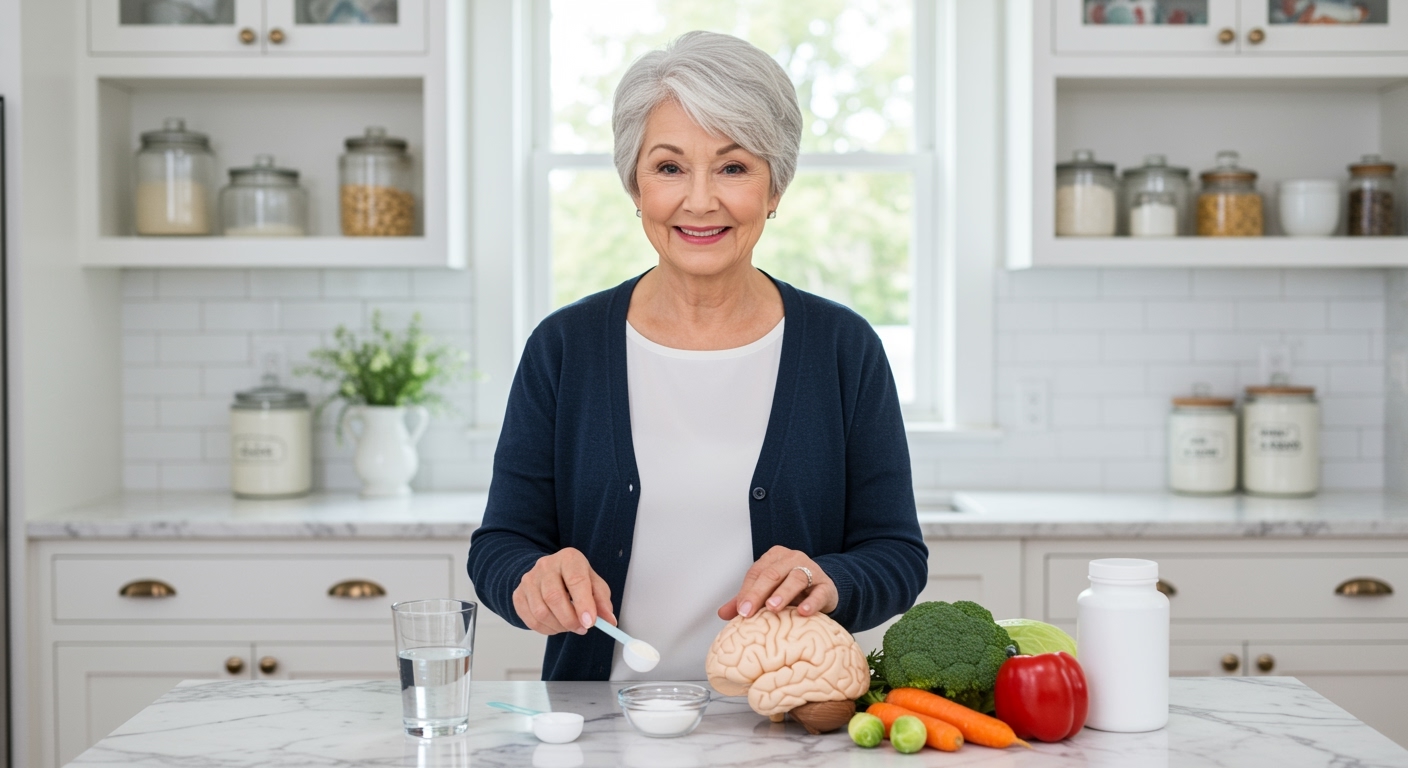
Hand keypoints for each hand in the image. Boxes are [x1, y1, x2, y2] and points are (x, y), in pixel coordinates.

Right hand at [513, 547, 616, 635]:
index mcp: (569, 558)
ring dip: (559, 626)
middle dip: (570, 620)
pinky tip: (556, 624)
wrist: (548, 573)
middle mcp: (546, 565)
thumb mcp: (593, 583)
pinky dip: (546, 629)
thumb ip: (602, 601)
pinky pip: (531, 620)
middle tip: (581, 628)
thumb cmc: (574, 578)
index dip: (584, 604)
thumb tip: (609, 620)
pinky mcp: (518, 594)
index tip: (590, 623)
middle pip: (554, 597)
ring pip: (541, 612)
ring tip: (569, 625)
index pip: (576, 580)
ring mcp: (529, 579)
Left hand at [718, 546, 837, 620]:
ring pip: (796, 578)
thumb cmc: (791, 590)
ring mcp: (811, 570)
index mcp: (774, 557)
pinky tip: (802, 612)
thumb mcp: (767, 592)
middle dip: (758, 592)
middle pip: (772, 573)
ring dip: (783, 593)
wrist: (823, 591)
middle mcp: (793, 559)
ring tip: (773, 608)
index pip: (757, 572)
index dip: (747, 591)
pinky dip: (811, 602)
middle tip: (748, 611)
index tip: (741, 610)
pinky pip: (819, 592)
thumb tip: (722, 613)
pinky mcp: (826, 586)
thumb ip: (746, 600)